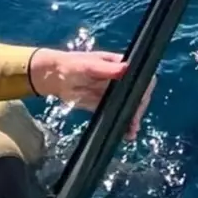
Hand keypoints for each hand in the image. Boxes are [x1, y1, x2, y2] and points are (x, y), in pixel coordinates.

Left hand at [29, 47, 153, 139]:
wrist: (54, 78)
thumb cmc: (71, 64)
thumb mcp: (88, 65)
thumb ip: (107, 69)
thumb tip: (126, 68)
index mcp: (118, 65)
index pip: (139, 76)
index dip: (143, 88)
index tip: (140, 101)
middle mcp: (119, 79)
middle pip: (136, 94)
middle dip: (137, 108)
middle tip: (133, 120)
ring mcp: (112, 93)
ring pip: (128, 106)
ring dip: (132, 118)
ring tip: (131, 131)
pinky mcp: (103, 104)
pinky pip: (116, 114)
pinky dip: (121, 123)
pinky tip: (125, 133)